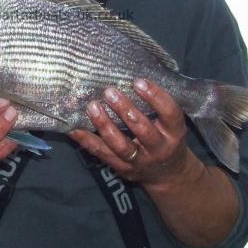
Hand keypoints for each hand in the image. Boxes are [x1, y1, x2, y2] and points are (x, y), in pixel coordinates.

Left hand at [68, 79, 188, 184]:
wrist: (167, 173)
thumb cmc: (166, 137)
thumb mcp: (171, 123)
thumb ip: (158, 105)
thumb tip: (131, 74)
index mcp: (174, 133)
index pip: (170, 114)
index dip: (155, 97)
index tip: (138, 81)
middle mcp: (159, 149)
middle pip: (143, 130)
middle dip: (125, 110)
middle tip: (110, 92)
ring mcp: (139, 161)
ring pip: (120, 145)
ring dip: (104, 125)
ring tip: (92, 107)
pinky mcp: (121, 168)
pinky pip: (101, 153)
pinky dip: (86, 140)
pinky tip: (73, 127)